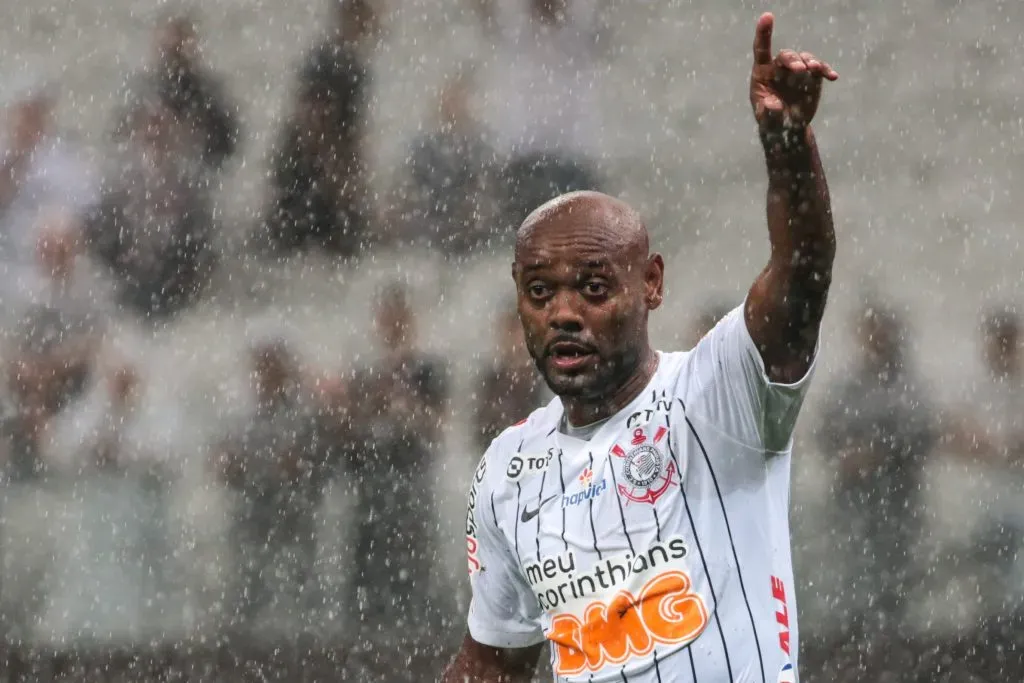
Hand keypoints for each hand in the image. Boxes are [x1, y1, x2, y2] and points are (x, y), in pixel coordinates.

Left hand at [750, 13, 837, 134]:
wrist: (788, 128)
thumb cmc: (772, 122)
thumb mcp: (767, 121)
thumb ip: (768, 112)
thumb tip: (773, 104)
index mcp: (762, 73)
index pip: (762, 49)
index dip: (764, 33)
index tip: (768, 16)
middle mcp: (779, 68)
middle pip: (787, 56)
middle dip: (793, 60)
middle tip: (800, 69)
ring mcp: (797, 71)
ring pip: (805, 58)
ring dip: (811, 62)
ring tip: (815, 69)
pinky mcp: (812, 77)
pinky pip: (820, 69)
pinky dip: (826, 71)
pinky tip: (832, 77)